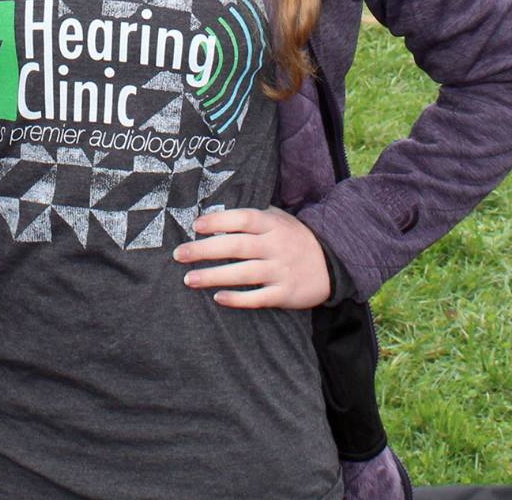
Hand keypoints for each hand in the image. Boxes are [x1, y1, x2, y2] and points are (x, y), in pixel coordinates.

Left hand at [174, 206, 330, 309]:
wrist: (332, 263)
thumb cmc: (294, 238)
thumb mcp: (279, 219)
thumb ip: (252, 217)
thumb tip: (214, 212)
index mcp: (273, 224)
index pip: (243, 219)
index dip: (219, 221)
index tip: (196, 226)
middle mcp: (276, 246)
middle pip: (236, 246)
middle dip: (205, 250)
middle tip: (179, 255)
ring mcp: (281, 271)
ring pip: (243, 274)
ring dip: (214, 276)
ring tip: (189, 279)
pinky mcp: (285, 294)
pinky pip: (258, 297)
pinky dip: (238, 299)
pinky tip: (218, 298)